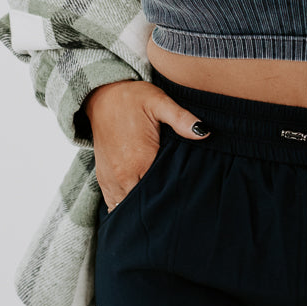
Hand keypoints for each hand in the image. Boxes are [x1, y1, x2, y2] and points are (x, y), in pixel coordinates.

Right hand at [83, 79, 210, 209]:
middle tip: (174, 209)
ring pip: (124, 208)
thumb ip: (181, 119)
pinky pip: (111, 203)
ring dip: (138, 210)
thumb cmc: (132, 98)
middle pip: (141, 206)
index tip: (183, 200)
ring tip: (157, 208)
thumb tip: (204, 132)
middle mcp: (122, 175)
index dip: (170, 200)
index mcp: (139, 160)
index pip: (157, 194)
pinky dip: (124, 206)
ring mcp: (109, 179)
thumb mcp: (159, 102)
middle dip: (156, 208)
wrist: (101, 95)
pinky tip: (138, 203)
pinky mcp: (102, 178)